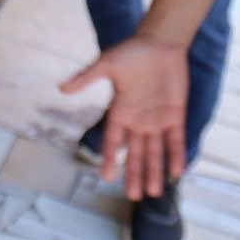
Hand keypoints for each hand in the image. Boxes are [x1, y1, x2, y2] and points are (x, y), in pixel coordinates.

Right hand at [60, 34, 188, 198]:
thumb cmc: (132, 52)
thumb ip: (87, 78)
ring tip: (154, 192)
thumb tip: (62, 88)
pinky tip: (177, 172)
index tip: (106, 177)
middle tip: (133, 197)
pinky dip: (177, 156)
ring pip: (155, 151)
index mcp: (120, 111)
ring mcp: (158, 119)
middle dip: (135, 174)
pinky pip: (176, 140)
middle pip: (136, 153)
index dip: (111, 159)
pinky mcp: (175, 116)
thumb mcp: (107, 64)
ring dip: (155, 171)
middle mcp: (138, 120)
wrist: (161, 43)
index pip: (114, 141)